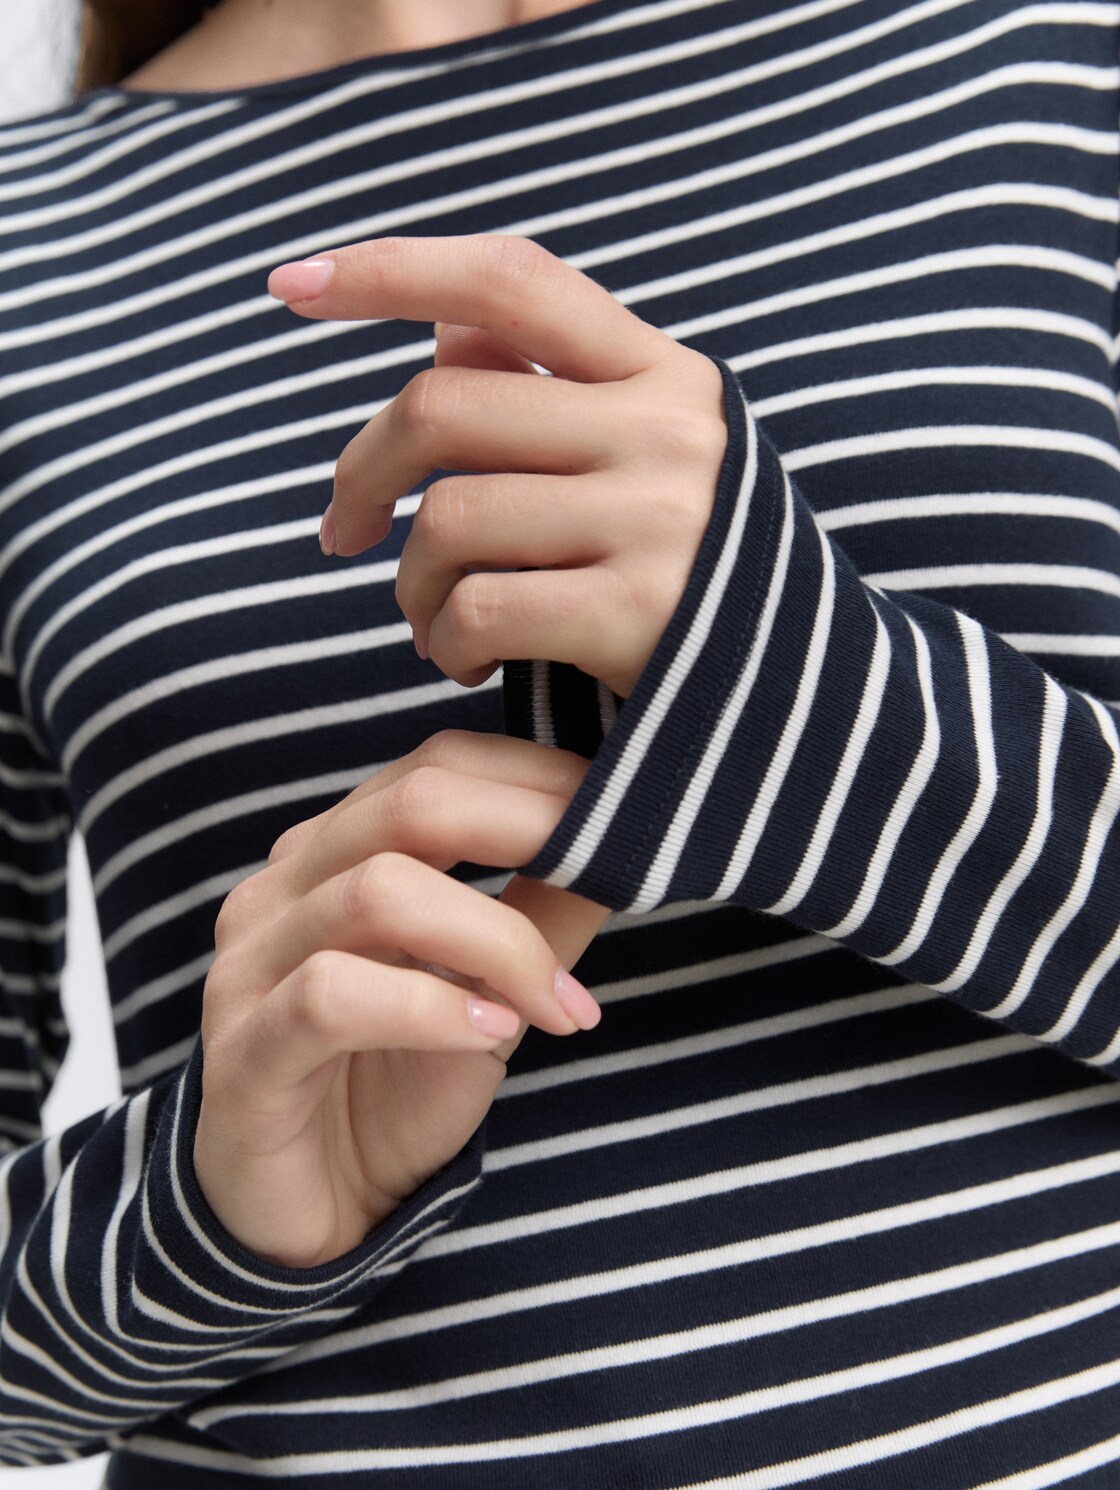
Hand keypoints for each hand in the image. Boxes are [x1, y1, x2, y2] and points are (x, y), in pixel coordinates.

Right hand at [194, 731, 607, 1269]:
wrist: (315, 1215)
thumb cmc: (397, 1088)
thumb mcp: (493, 995)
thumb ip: (543, 918)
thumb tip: (625, 845)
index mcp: (337, 854)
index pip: (434, 767)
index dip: (535, 776)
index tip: (621, 810)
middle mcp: (284, 888)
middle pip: (410, 805)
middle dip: (530, 828)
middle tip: (617, 870)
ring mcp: (251, 966)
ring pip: (380, 892)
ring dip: (498, 941)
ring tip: (556, 1002)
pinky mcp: (241, 1052)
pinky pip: (332, 995)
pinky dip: (432, 1008)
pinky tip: (491, 1037)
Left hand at [268, 235, 728, 698]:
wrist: (814, 702)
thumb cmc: (702, 574)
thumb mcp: (650, 462)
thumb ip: (551, 392)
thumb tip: (439, 330)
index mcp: (662, 376)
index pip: (510, 283)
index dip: (392, 269)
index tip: (291, 283)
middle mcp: (665, 430)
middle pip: (442, 407)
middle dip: (361, 473)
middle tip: (344, 533)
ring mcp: (658, 518)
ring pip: (449, 518)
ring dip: (409, 585)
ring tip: (429, 625)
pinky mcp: (638, 613)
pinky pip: (479, 607)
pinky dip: (446, 643)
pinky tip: (466, 663)